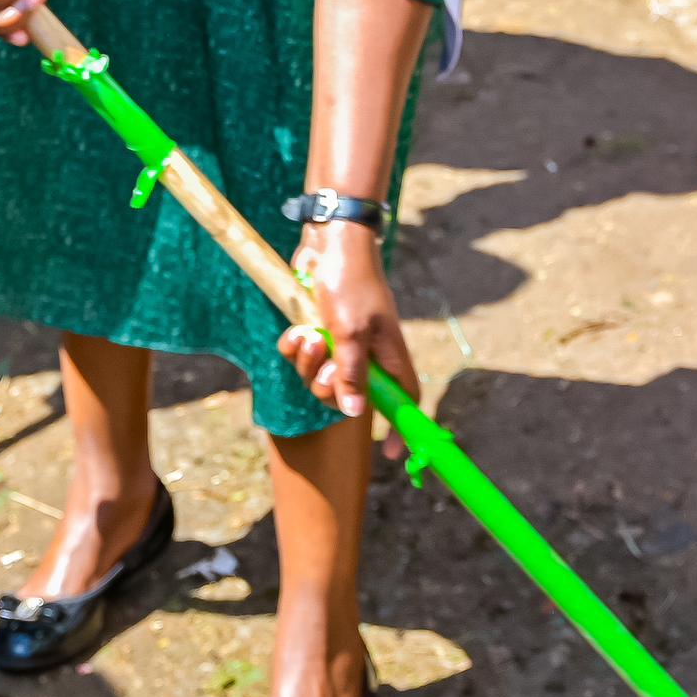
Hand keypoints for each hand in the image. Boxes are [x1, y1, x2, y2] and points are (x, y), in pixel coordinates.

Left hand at [276, 223, 416, 421]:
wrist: (329, 241)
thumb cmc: (348, 282)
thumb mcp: (350, 332)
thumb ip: (352, 373)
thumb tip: (356, 413)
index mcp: (388, 356)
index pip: (403, 401)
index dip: (401, 428)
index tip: (392, 455)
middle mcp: (366, 353)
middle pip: (346, 397)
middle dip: (325, 386)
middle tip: (323, 360)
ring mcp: (340, 343)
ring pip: (317, 377)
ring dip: (306, 362)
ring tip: (308, 336)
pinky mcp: (317, 330)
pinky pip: (299, 357)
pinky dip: (293, 347)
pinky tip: (296, 329)